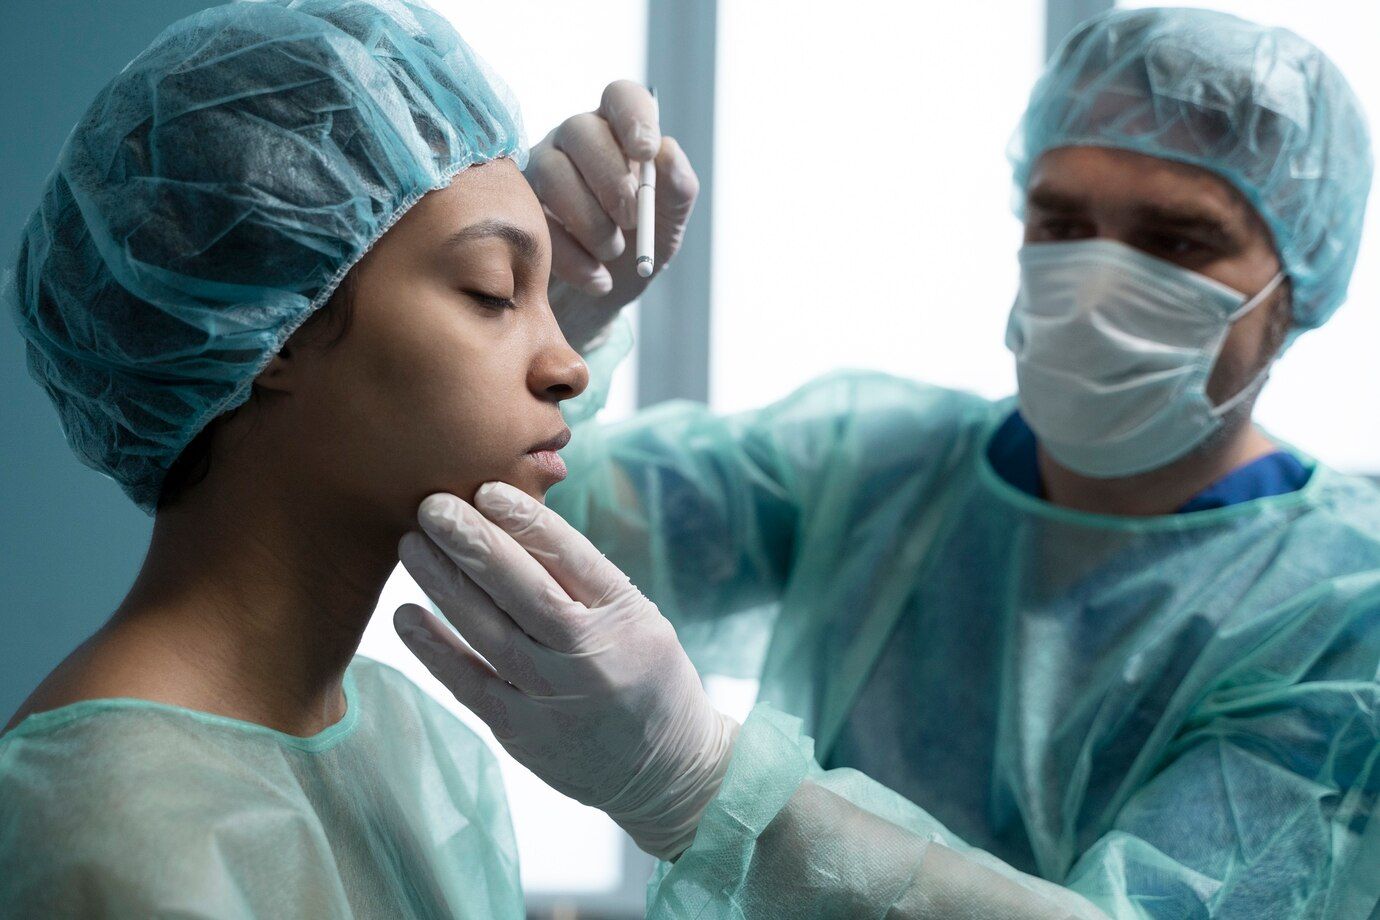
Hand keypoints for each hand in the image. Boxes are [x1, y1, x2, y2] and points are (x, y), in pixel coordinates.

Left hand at [394, 482, 736, 859]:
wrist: (666, 773)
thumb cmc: (647, 678)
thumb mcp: (640, 619)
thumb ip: (585, 581)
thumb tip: (514, 521)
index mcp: (626, 616)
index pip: (573, 557)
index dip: (526, 521)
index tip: (486, 489)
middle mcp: (592, 655)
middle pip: (524, 591)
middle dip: (474, 543)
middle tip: (431, 504)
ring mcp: (555, 697)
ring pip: (490, 632)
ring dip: (444, 585)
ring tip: (410, 544)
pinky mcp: (523, 733)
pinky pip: (470, 685)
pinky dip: (434, 650)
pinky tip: (406, 615)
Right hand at [526, 80, 698, 350]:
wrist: (611, 286)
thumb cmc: (643, 240)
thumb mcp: (670, 220)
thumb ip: (678, 188)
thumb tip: (667, 153)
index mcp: (619, 129)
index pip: (621, 96)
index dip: (633, 117)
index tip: (646, 151)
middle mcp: (575, 138)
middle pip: (579, 130)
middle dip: (611, 179)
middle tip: (633, 220)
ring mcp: (540, 168)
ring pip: (553, 174)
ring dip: (591, 222)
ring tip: (613, 252)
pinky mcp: (519, 207)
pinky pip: (536, 221)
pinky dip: (573, 258)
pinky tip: (598, 278)